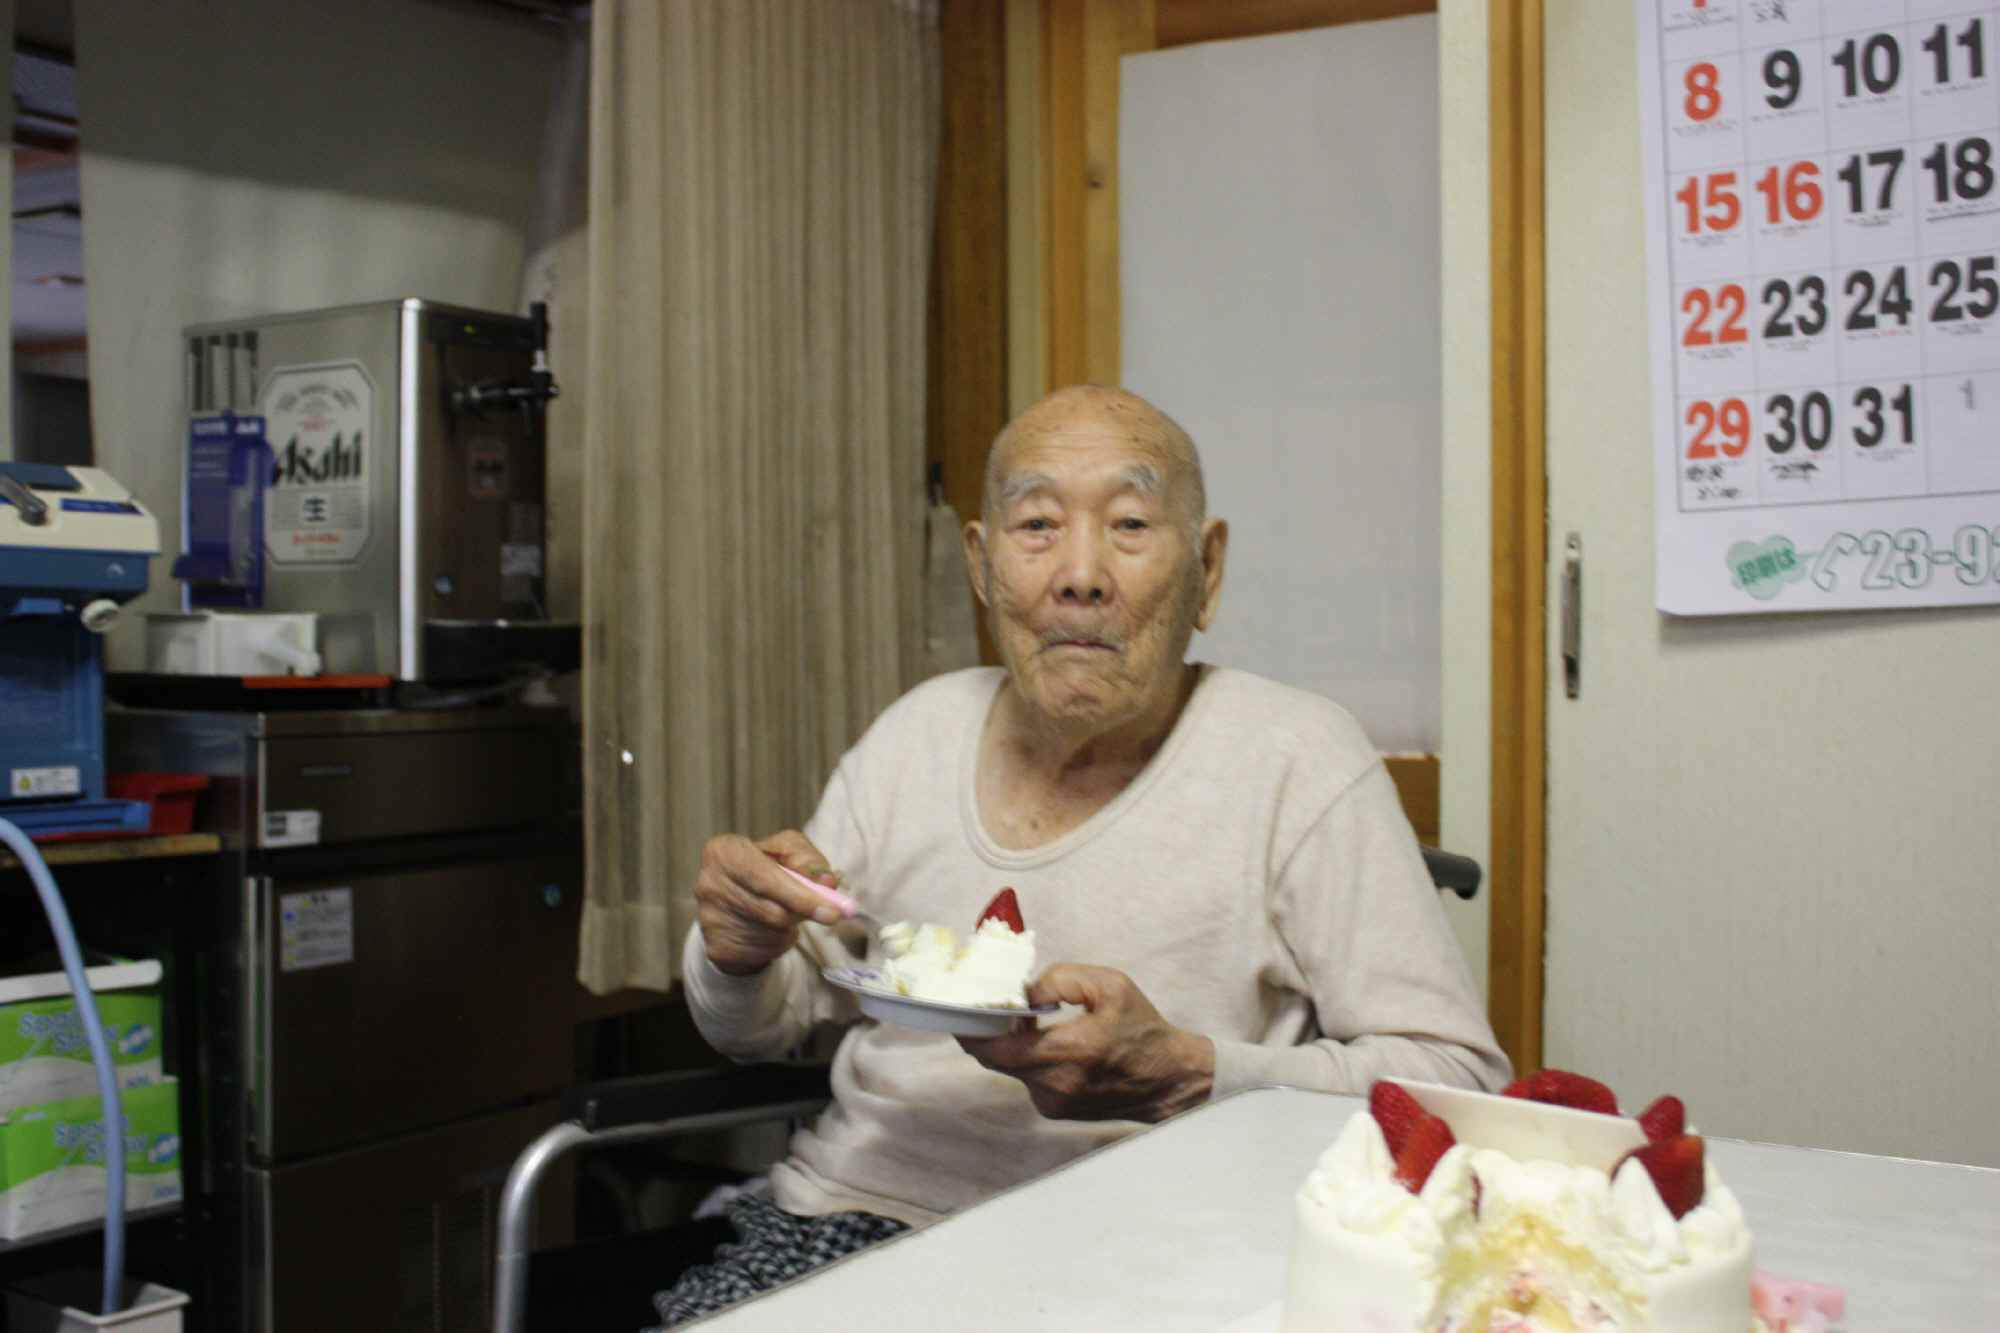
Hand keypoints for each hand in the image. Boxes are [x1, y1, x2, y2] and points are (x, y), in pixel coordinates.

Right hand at [694, 831, 843, 976]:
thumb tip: (827, 883)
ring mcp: (709, 919)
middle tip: (831, 914)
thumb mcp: (787, 851)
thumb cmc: (765, 869)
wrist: (731, 903)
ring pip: (771, 932)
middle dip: (804, 912)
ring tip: (785, 913)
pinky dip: (777, 943)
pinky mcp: (717, 947)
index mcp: (723, 852)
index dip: (800, 895)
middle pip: (772, 910)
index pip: (764, 877)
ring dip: (790, 926)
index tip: (832, 911)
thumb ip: (810, 860)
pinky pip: (762, 950)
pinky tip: (770, 930)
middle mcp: (709, 884)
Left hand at [957, 964, 1214, 1122]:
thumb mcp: (1109, 985)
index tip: (958, 1008)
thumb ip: (1060, 980)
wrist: (1168, 1079)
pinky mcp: (1054, 1110)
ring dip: (1010, 1043)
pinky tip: (1047, 1042)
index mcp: (1070, 1051)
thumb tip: (1022, 992)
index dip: (969, 1029)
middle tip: (986, 1004)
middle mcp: (1056, 1084)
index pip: (995, 1048)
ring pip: (1010, 1067)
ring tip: (1026, 1020)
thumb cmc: (1141, 1028)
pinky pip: (1026, 1078)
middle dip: (986, 1030)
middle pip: (994, 1057)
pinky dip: (1027, 1058)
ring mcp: (1053, 1103)